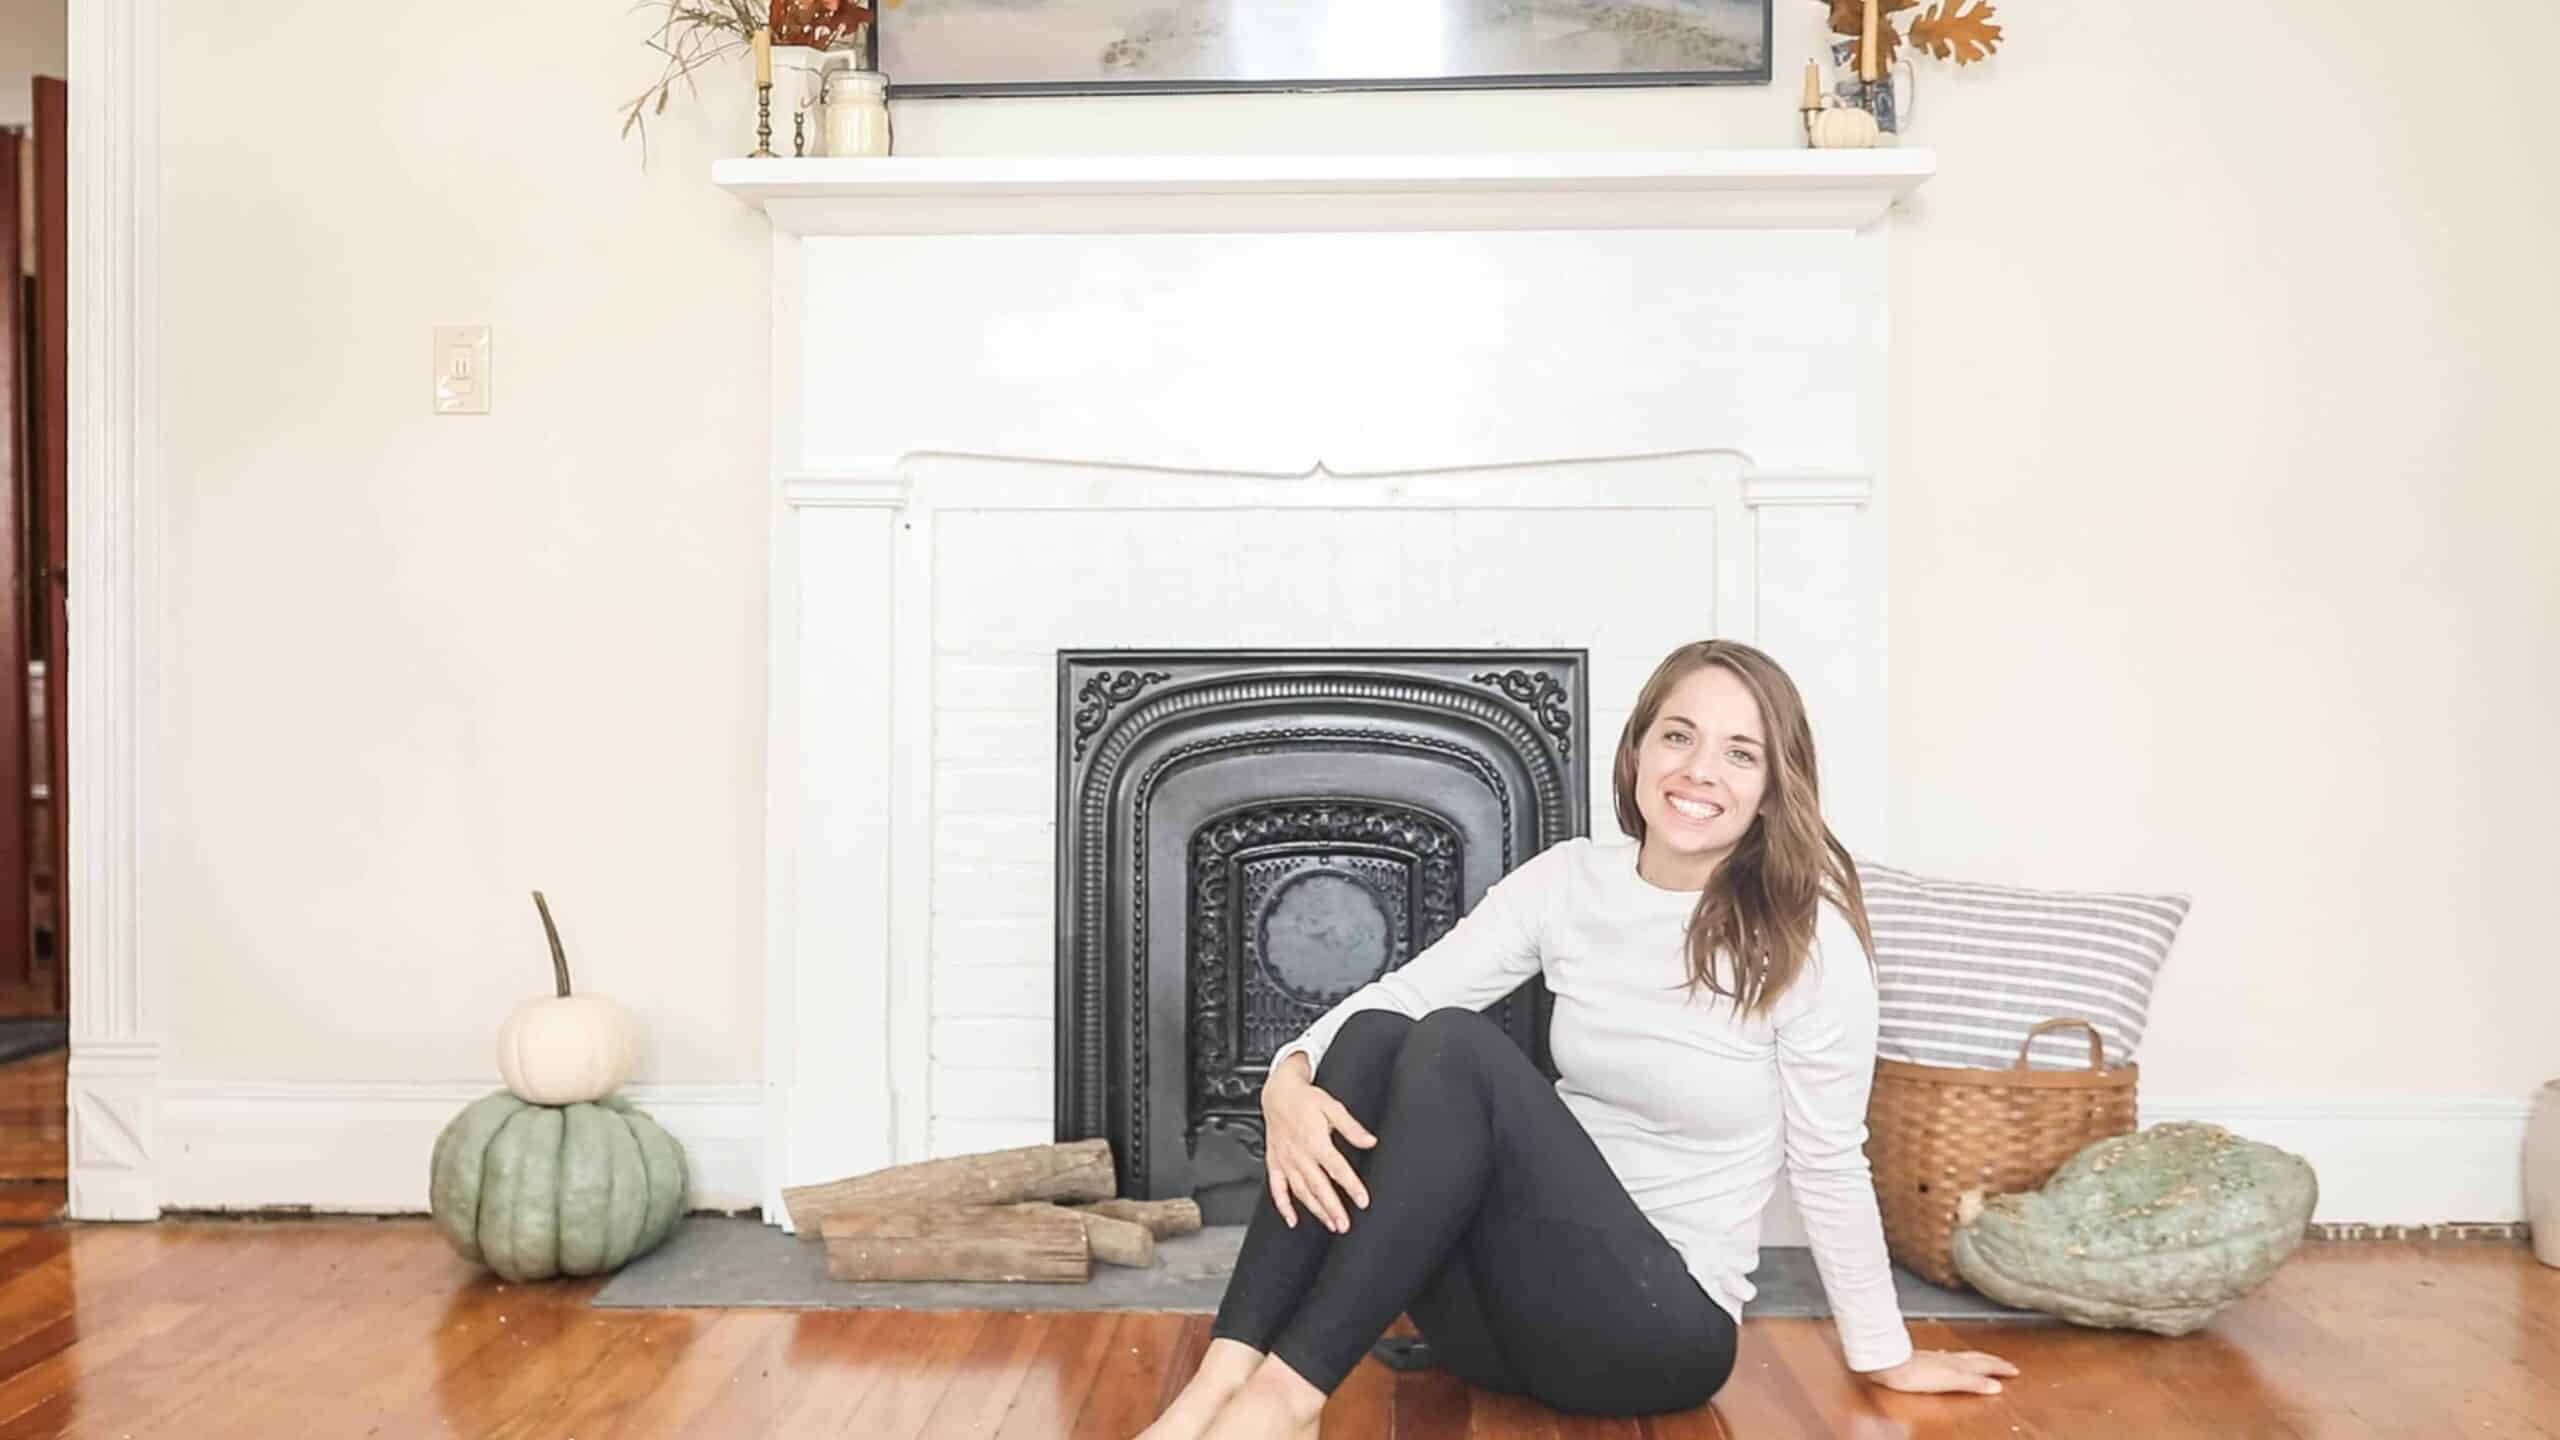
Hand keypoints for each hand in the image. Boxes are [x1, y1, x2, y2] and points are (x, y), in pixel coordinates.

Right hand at [1260, 1056, 1376, 1233]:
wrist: (1278, 1093)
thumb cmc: (1305, 1100)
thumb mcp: (1332, 1107)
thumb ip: (1351, 1127)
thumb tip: (1369, 1141)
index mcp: (1315, 1141)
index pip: (1337, 1169)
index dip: (1352, 1186)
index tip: (1362, 1201)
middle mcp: (1300, 1155)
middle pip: (1319, 1186)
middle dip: (1333, 1208)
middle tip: (1344, 1225)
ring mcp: (1286, 1162)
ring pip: (1301, 1191)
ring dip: (1315, 1210)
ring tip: (1329, 1224)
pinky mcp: (1274, 1163)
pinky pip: (1276, 1189)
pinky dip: (1283, 1206)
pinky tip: (1292, 1219)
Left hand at [1863, 1349, 2018, 1395]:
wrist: (1889, 1363)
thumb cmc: (1915, 1374)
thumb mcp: (1950, 1381)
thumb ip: (1973, 1382)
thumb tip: (1996, 1386)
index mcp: (1958, 1363)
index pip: (1985, 1364)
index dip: (2000, 1367)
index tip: (2014, 1369)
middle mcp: (1950, 1358)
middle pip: (1977, 1358)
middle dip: (1993, 1361)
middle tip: (2006, 1364)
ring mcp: (1937, 1358)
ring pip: (1964, 1356)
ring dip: (1978, 1359)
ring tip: (1985, 1360)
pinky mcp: (1925, 1360)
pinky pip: (1951, 1358)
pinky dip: (1960, 1359)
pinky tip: (1952, 1361)